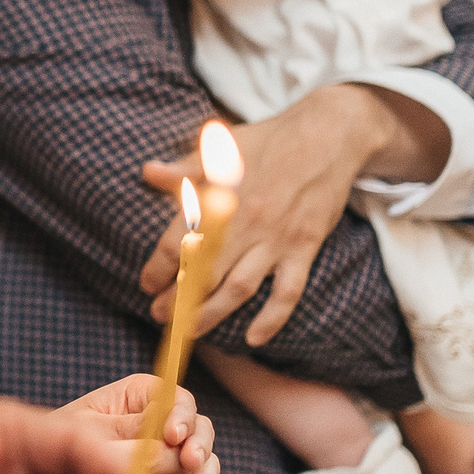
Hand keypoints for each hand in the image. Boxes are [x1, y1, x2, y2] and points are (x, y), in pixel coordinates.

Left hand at [56, 373, 219, 473]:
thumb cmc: (43, 451)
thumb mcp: (75, 434)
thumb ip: (119, 437)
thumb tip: (164, 444)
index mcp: (132, 400)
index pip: (170, 397)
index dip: (179, 413)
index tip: (172, 436)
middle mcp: (153, 427)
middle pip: (194, 429)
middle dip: (197, 446)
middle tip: (190, 463)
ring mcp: (160, 462)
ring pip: (198, 463)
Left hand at [138, 85, 439, 344]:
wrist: (327, 135)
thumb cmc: (269, 140)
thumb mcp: (222, 147)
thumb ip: (185, 168)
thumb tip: (149, 173)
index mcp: (219, 196)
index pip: (179, 241)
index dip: (159, 267)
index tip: (146, 284)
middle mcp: (245, 222)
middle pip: (204, 272)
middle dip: (178, 299)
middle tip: (160, 316)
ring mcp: (276, 238)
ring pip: (239, 288)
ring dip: (213, 314)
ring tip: (192, 331)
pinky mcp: (304, 247)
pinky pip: (288, 291)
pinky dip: (272, 318)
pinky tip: (254, 338)